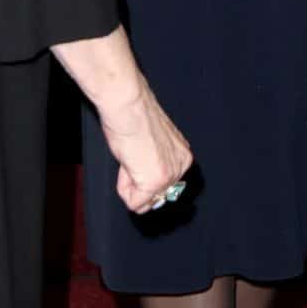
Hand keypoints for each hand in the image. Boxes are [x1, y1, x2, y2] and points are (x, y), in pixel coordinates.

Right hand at [98, 84, 193, 214]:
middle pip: (152, 196)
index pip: (161, 186)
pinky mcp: (154, 184)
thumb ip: (155, 163)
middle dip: (137, 181)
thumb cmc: (135, 116)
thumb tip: (147, 185)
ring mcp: (169, 177)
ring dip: (130, 183)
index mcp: (182, 157)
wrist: (129, 104)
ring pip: (142, 201)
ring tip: (131, 156)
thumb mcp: (153, 144)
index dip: (141, 172)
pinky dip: (124, 187)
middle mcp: (181, 168)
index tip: (139, 152)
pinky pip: (133, 203)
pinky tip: (127, 163)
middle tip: (133, 154)